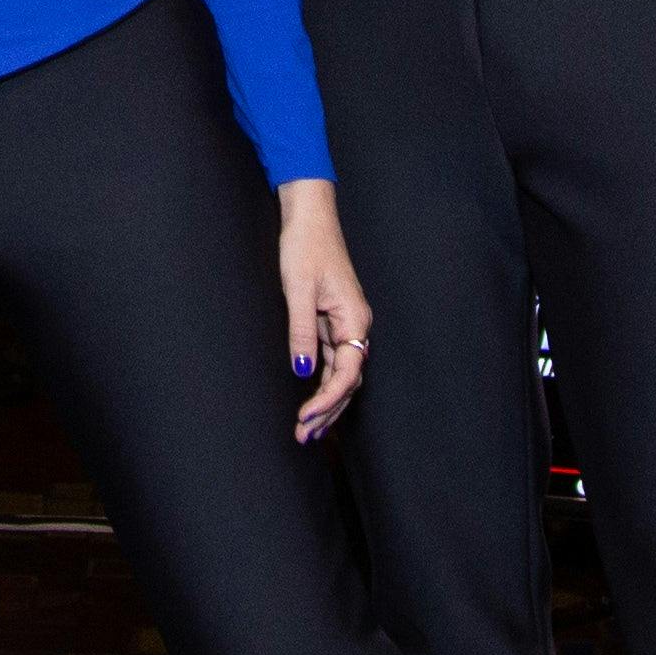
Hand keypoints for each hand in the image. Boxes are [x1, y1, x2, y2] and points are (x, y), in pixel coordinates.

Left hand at [274, 182, 373, 442]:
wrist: (309, 217)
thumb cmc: (305, 247)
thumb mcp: (298, 290)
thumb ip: (302, 333)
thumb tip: (302, 372)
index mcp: (355, 319)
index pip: (347, 372)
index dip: (327, 400)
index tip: (306, 418)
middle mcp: (356, 325)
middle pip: (348, 380)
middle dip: (328, 411)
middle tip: (303, 437)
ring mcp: (346, 325)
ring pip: (341, 375)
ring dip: (326, 403)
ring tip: (306, 431)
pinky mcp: (334, 321)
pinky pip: (333, 362)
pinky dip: (322, 384)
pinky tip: (310, 403)